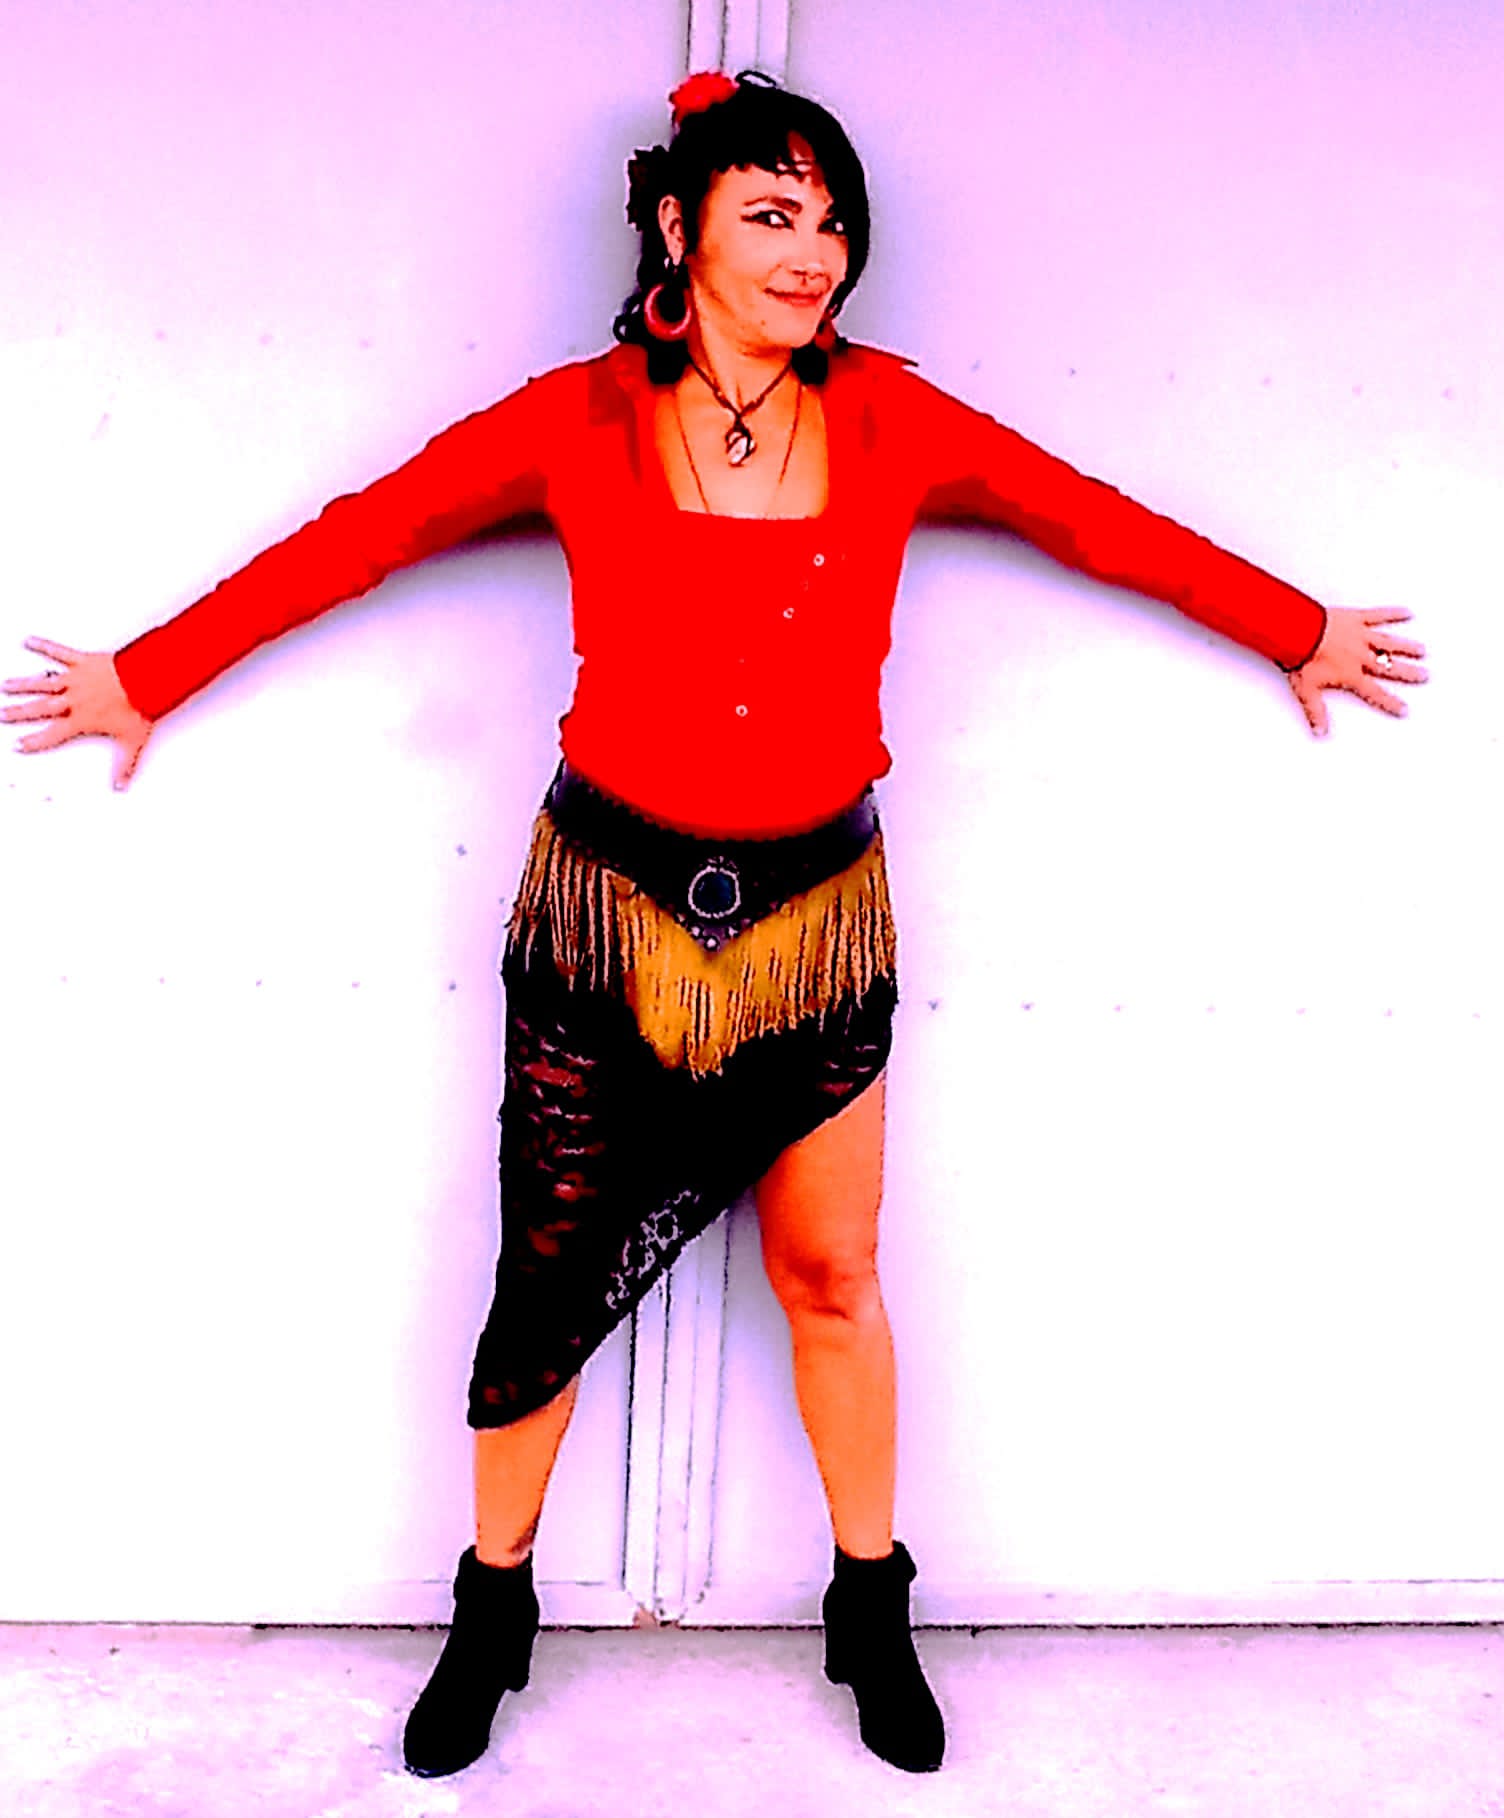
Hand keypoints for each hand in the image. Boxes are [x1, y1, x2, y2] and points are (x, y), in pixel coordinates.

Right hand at [2, 638, 153, 789]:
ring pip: (43, 683)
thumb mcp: (133, 741)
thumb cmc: (140, 706)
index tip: (21, 743)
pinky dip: (44, 646)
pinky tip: (29, 641)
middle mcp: (74, 700)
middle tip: (3, 714)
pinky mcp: (83, 662)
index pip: (54, 734)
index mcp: (83, 719)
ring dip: (23, 685)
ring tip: (6, 686)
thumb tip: (122, 784)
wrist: (149, 680)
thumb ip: (124, 764)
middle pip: (40, 708)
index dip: (36, 740)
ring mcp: (76, 679)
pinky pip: (59, 652)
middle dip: (19, 712)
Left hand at [1286, 606, 1426, 737]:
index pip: (1374, 693)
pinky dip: (1393, 614)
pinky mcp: (1355, 618)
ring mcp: (1360, 636)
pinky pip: (1378, 615)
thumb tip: (1320, 731)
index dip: (1389, 702)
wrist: (1295, 632)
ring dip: (1406, 647)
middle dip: (1407, 673)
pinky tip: (1407, 613)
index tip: (1404, 708)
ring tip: (1421, 650)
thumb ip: (1316, 711)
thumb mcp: (1306, 690)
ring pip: (1388, 643)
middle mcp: (1360, 656)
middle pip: (1389, 667)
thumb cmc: (1299, 658)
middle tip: (1424, 675)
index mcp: (1350, 674)